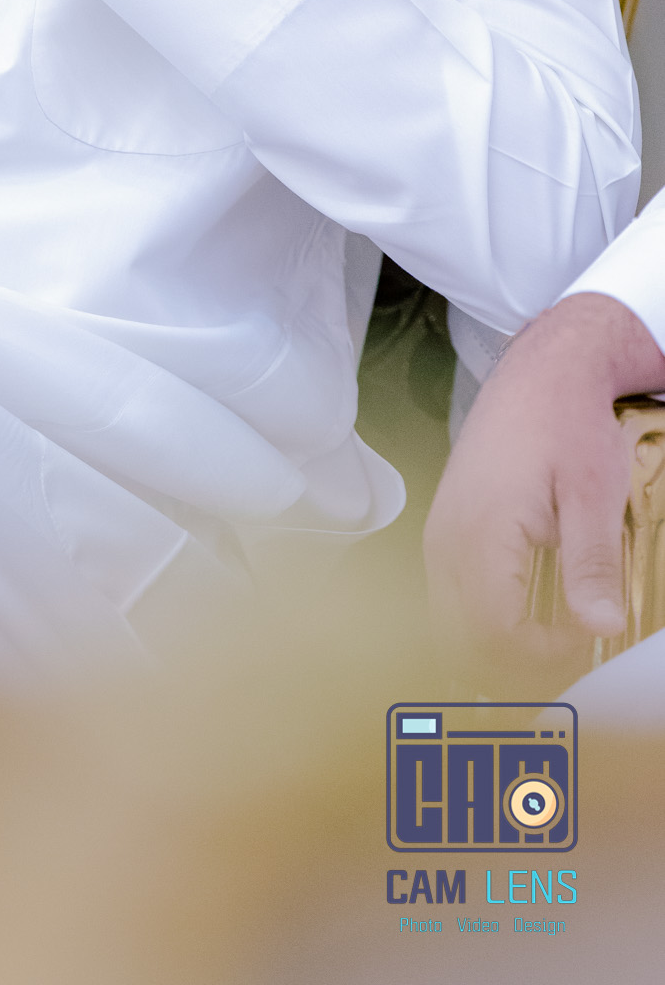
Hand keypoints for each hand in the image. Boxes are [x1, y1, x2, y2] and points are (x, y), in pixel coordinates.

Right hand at [424, 291, 664, 685]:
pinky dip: (481, 621)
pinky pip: (449, 597)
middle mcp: (446, 540)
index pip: (493, 634)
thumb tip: (600, 626)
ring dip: (495, 645)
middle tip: (567, 649)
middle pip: (459, 640)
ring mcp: (439, 535)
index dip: (541, 654)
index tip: (584, 634)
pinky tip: (528, 610)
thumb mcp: (593, 493)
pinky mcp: (444, 529)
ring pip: (447, 623)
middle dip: (512, 664)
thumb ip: (591, 563)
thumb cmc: (565, 423)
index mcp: (480, 535)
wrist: (537, 374)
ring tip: (551, 635)